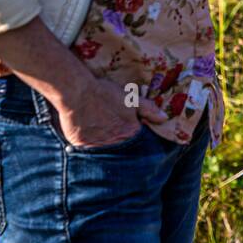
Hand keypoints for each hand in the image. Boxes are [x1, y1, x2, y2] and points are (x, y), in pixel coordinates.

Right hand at [54, 72, 168, 148]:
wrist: (78, 92)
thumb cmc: (105, 94)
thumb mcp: (130, 98)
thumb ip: (148, 109)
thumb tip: (164, 118)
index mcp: (129, 132)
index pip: (139, 142)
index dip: (137, 136)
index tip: (132, 130)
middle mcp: (115, 143)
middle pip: (122, 147)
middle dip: (122, 142)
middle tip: (115, 130)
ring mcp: (97, 146)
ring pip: (106, 150)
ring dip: (107, 144)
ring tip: (103, 132)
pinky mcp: (82, 145)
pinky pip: (89, 149)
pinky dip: (91, 144)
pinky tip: (90, 134)